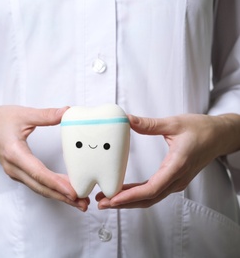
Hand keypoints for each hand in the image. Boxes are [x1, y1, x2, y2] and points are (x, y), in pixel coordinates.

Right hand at [0, 105, 88, 210]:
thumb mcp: (22, 113)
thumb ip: (46, 115)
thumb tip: (67, 111)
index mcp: (14, 153)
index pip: (38, 172)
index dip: (56, 183)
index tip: (72, 191)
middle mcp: (13, 167)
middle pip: (40, 187)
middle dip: (63, 196)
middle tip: (83, 203)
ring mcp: (14, 173)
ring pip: (39, 189)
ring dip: (59, 196)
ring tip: (80, 202)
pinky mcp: (18, 173)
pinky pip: (36, 185)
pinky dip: (52, 190)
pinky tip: (66, 192)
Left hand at [96, 113, 239, 208]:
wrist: (220, 136)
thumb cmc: (202, 129)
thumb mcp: (174, 123)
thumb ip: (149, 124)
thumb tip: (127, 119)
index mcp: (177, 165)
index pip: (152, 188)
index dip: (131, 196)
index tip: (113, 198)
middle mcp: (177, 178)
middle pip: (147, 198)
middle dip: (123, 203)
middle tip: (102, 203)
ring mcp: (176, 181)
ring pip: (150, 198)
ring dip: (128, 201)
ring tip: (107, 200)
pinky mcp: (173, 180)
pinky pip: (153, 192)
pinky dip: (137, 195)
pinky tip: (122, 193)